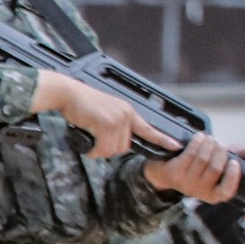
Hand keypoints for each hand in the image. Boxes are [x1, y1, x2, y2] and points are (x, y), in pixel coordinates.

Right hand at [31, 71, 156, 160]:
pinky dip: (93, 150)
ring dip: (99, 150)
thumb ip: (114, 125)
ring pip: (113, 149)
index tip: (176, 146)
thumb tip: (114, 143)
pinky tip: (87, 142)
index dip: (163, 139)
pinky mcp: (107, 124)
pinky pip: (103, 147)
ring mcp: (118, 119)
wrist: (68, 94)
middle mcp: (126, 115)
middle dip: (109, 148)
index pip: (149, 129)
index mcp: (128, 111)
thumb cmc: (81, 104)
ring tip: (90, 138)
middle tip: (95, 140)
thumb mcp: (104, 113)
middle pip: (124, 146)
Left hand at [145, 132, 242, 202]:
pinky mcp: (174, 172)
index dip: (233, 176)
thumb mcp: (213, 171)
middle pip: (215, 168)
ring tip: (209, 138)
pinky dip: (197, 143)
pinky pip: (190, 154)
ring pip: (203, 160)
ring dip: (208, 145)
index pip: (226, 191)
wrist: (163, 174)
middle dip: (220, 152)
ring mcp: (185, 183)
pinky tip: (199, 137)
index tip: (234, 162)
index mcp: (212, 195)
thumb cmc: (195, 170)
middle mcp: (198, 192)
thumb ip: (231, 163)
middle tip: (218, 144)